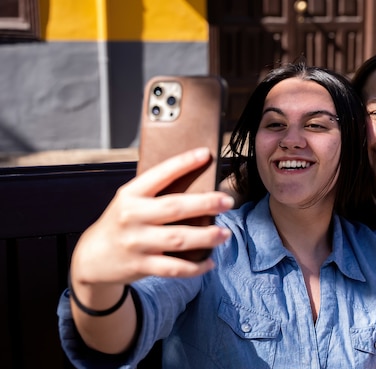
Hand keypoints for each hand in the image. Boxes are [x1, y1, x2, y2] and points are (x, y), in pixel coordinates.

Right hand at [71, 147, 233, 286]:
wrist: (91, 258)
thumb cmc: (120, 224)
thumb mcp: (129, 202)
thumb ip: (155, 194)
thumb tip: (198, 185)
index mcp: (130, 194)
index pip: (159, 174)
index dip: (183, 163)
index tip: (205, 154)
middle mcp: (132, 216)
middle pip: (175, 207)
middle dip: (205, 203)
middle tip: (227, 201)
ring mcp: (136, 242)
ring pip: (178, 238)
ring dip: (206, 236)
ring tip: (225, 233)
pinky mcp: (141, 265)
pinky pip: (174, 268)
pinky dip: (195, 267)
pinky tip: (210, 261)